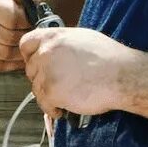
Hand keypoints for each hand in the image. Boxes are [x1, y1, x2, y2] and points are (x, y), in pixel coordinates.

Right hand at [0, 0, 34, 72]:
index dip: (27, 22)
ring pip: (5, 53)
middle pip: (10, 38)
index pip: (12, 20)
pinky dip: (13, 63)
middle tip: (32, 33)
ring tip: (27, 41)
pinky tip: (20, 54)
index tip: (31, 19)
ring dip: (21, 51)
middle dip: (25, 36)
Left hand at [21, 26, 137, 120]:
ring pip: (36, 88)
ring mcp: (48, 71)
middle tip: (56, 85)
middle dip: (42, 79)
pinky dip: (52, 109)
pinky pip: (44, 104)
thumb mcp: (82, 38)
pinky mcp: (52, 91)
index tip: (38, 65)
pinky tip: (63, 109)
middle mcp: (47, 51)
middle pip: (30, 69)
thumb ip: (62, 43)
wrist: (121, 75)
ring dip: (47, 96)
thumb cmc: (109, 58)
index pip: (26, 44)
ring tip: (63, 99)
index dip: (31, 57)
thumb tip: (54, 49)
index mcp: (54, 36)